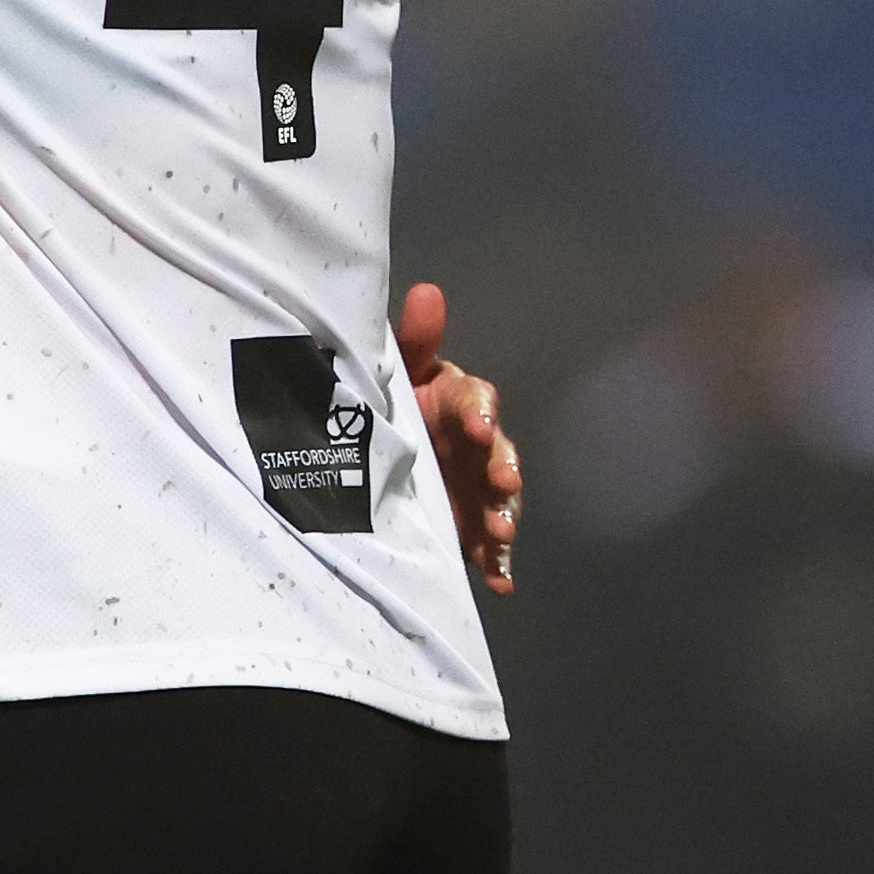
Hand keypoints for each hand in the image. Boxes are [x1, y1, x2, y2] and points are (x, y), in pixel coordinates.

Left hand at [397, 279, 520, 594]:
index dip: (480, 413)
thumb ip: (414, 339)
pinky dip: (497, 562)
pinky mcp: (469, 521)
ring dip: (504, 518)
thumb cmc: (389, 399)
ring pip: (499, 501)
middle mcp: (474, 443)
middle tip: (502, 485)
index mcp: (456, 402)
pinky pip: (488, 544)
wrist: (369, 450)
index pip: (476, 400)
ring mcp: (475, 485)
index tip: (479, 428)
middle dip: (503, 470)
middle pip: (498, 454)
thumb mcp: (396, 370)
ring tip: (500, 537)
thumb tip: (427, 292)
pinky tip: (500, 581)